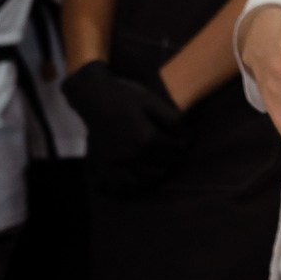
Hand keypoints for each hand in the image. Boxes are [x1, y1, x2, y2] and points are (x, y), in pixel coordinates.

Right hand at [62, 59, 186, 194]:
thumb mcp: (151, 100)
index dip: (183, 145)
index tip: (184, 141)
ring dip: (156, 172)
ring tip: (159, 163)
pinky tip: (140, 176)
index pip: (175, 150)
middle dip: (171, 159)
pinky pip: (123, 184)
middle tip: (172, 152)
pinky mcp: (105, 164)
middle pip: (163, 166)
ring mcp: (118, 161)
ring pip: (146, 179)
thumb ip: (171, 119)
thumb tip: (188, 135)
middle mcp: (132, 154)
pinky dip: (134, 184)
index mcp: (146, 137)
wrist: (92, 96)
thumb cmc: (124, 95)